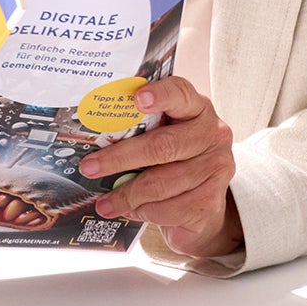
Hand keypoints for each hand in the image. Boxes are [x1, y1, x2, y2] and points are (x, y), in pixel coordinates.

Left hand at [79, 76, 240, 256]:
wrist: (203, 201)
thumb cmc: (173, 159)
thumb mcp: (161, 134)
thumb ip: (140, 128)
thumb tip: (93, 140)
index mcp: (195, 108)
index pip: (180, 93)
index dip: (160, 94)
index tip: (137, 99)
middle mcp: (212, 134)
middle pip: (162, 145)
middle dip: (120, 158)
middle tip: (90, 167)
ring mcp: (216, 167)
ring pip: (163, 183)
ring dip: (127, 195)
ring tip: (104, 202)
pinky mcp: (212, 200)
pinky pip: (170, 208)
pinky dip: (145, 212)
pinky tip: (131, 211)